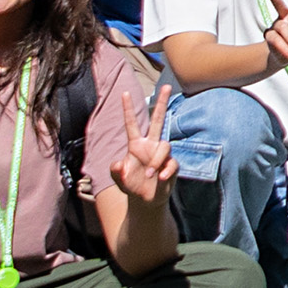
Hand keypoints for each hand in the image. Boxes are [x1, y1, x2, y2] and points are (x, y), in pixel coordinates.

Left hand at [107, 79, 177, 206]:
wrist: (144, 200)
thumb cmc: (130, 185)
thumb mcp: (117, 178)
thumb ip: (115, 170)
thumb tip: (120, 163)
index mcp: (135, 145)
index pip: (132, 124)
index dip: (128, 109)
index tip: (124, 93)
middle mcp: (150, 145)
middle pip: (158, 120)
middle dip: (162, 103)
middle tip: (168, 87)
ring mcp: (162, 154)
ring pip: (164, 146)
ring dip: (156, 160)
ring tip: (151, 176)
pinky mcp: (171, 165)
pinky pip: (171, 163)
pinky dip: (165, 171)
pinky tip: (159, 179)